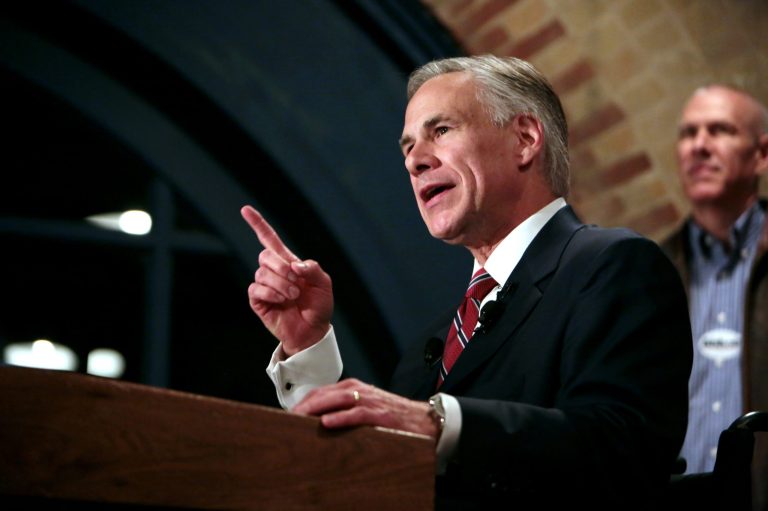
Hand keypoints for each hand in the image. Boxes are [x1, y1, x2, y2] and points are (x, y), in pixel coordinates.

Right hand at [241, 205, 332, 354]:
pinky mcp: (258, 301)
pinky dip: (271, 293)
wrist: (313, 331)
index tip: (245, 209)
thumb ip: (312, 269)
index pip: (269, 239)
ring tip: (293, 296)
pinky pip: (256, 289)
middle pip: (265, 255)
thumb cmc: (318, 306)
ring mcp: (265, 286)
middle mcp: (273, 271)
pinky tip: (282, 301)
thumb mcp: (323, 284)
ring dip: (280, 284)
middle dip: (281, 267)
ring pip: (262, 273)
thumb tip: (293, 265)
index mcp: (288, 262)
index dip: (258, 224)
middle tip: (297, 283)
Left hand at [292, 378, 438, 439]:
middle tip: (289, 418)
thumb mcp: (366, 407)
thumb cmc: (393, 415)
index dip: (304, 401)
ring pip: (338, 400)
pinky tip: (327, 423)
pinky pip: (357, 414)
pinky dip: (341, 417)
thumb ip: (345, 409)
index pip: (322, 391)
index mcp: (354, 387)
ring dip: (317, 408)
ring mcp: (370, 401)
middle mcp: (360, 390)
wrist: (424, 419)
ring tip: (300, 419)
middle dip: (305, 405)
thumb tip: (319, 420)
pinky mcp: (381, 414)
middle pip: (326, 393)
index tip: (289, 413)